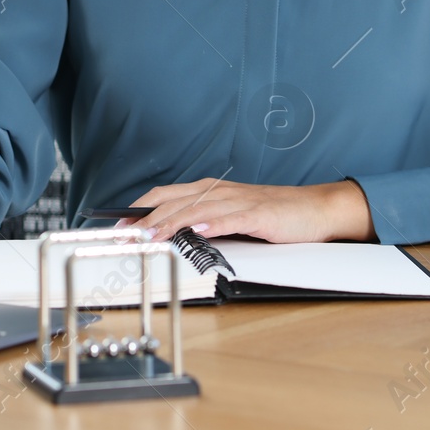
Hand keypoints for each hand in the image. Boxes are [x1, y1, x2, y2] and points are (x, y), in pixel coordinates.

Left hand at [125, 178, 375, 243]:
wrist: (314, 209)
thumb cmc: (271, 215)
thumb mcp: (229, 217)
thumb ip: (201, 223)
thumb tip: (167, 237)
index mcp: (208, 191)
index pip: (164, 195)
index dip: (138, 208)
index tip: (115, 225)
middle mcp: (218, 191)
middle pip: (173, 201)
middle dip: (145, 219)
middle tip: (123, 236)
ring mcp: (238, 201)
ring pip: (195, 209)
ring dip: (169, 223)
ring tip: (149, 236)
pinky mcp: (258, 214)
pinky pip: (230, 218)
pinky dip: (211, 224)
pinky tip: (196, 230)